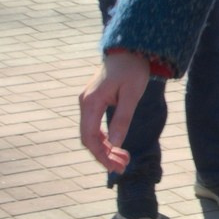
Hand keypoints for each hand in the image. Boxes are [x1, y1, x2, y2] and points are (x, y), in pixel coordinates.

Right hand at [79, 50, 154, 171]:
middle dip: (104, 156)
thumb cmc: (132, 70)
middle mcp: (85, 103)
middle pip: (89, 139)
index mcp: (92, 102)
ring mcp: (88, 103)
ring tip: (124, 160)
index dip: (102, 155)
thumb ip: (122, 119)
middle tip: (124, 167)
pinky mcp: (94, 102)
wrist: (128, 50)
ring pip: (91, 134)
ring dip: (105, 149)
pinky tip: (116, 147)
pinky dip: (105, 139)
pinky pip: (94, 126)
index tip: (117, 167)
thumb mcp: (132, 95)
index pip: (90, 137)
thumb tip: (115, 144)